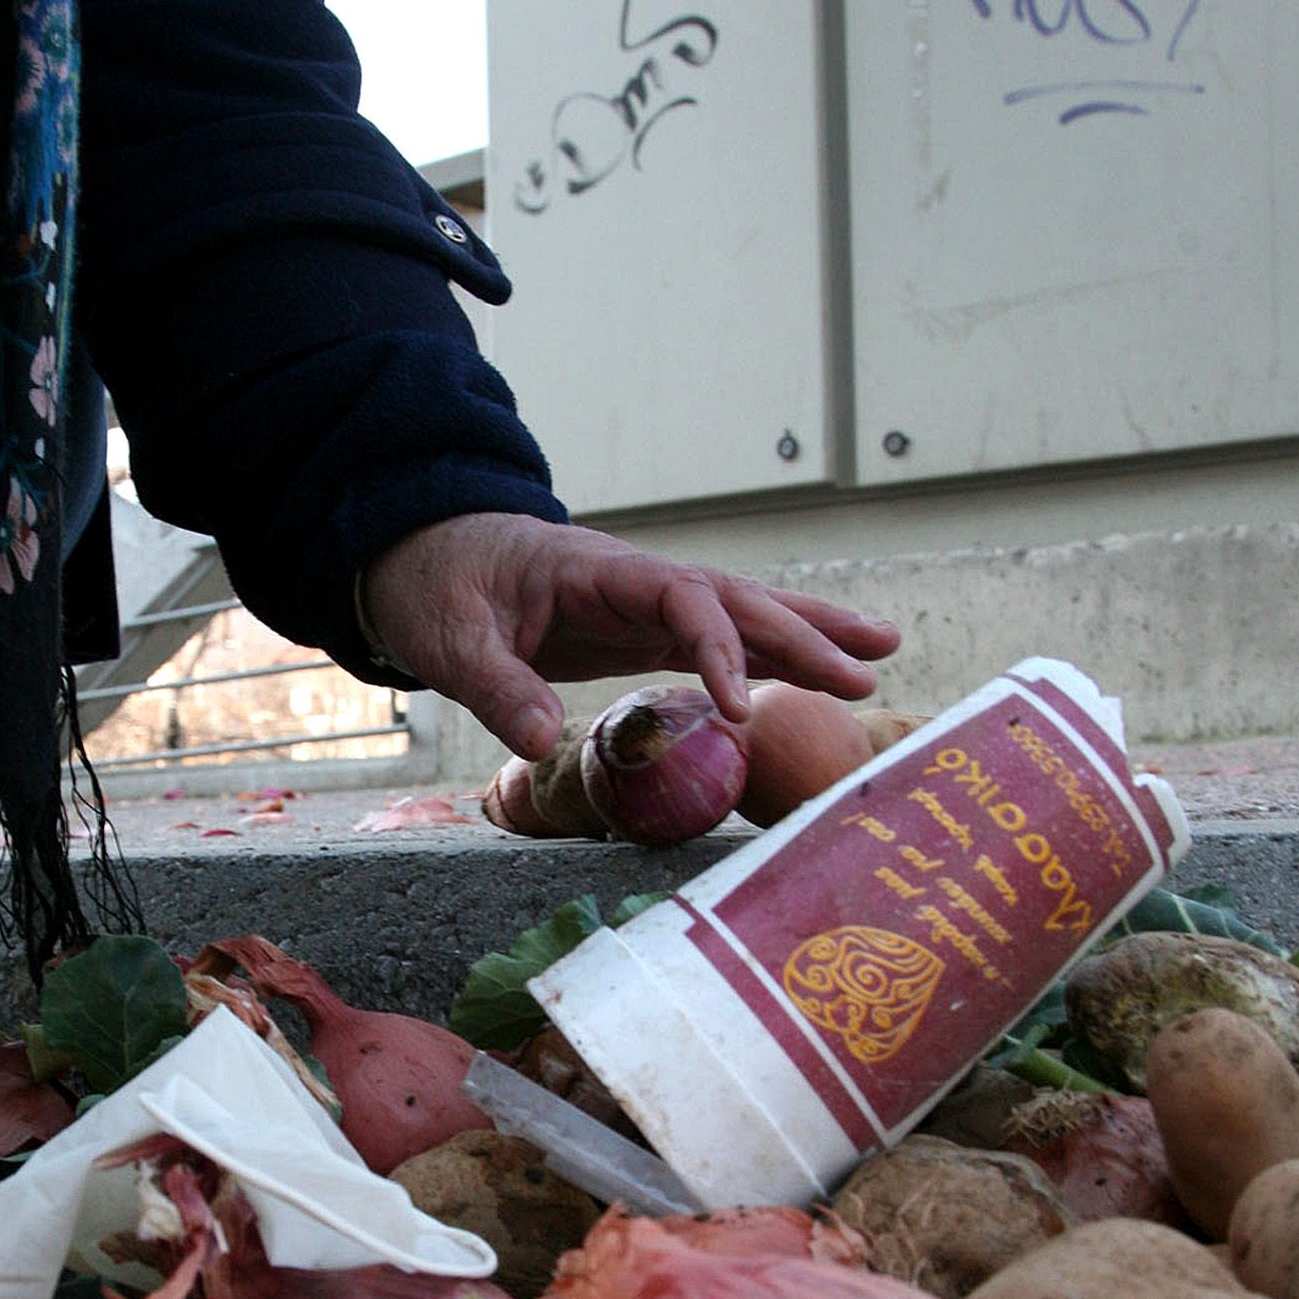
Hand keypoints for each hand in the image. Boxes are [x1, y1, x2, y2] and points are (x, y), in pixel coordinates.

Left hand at [360, 512, 899, 761]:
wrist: (419, 555)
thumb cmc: (434, 586)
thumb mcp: (449, 640)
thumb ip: (497, 687)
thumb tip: (543, 742)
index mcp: (595, 571)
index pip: (681, 597)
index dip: (719, 646)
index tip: (741, 707)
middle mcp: (633, 581)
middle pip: (732, 600)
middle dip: (802, 633)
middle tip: (868, 669)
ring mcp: (641, 603)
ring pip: (736, 614)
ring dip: (804, 635)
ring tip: (878, 657)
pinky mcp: (636, 628)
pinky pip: (713, 639)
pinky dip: (763, 657)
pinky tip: (810, 675)